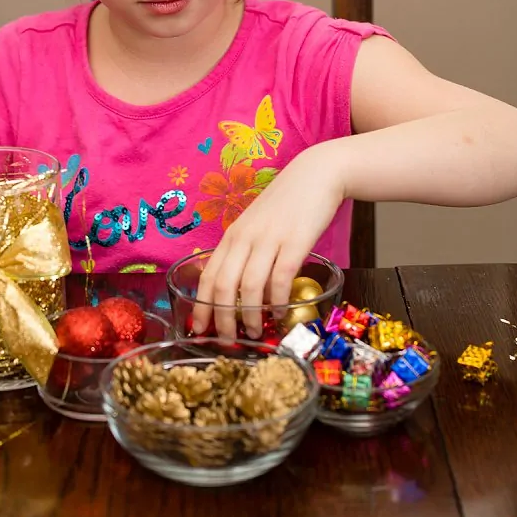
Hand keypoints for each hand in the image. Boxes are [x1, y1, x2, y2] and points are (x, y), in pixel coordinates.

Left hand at [193, 143, 344, 339]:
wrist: (316, 175)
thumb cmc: (286, 204)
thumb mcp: (256, 225)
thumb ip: (246, 252)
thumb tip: (239, 290)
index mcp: (233, 235)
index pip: (208, 276)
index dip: (202, 306)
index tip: (200, 329)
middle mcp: (245, 238)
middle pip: (223, 286)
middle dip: (222, 319)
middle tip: (227, 340)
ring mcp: (269, 240)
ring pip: (249, 287)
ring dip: (249, 316)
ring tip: (254, 332)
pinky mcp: (295, 242)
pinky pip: (281, 279)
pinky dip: (279, 302)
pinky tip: (281, 313)